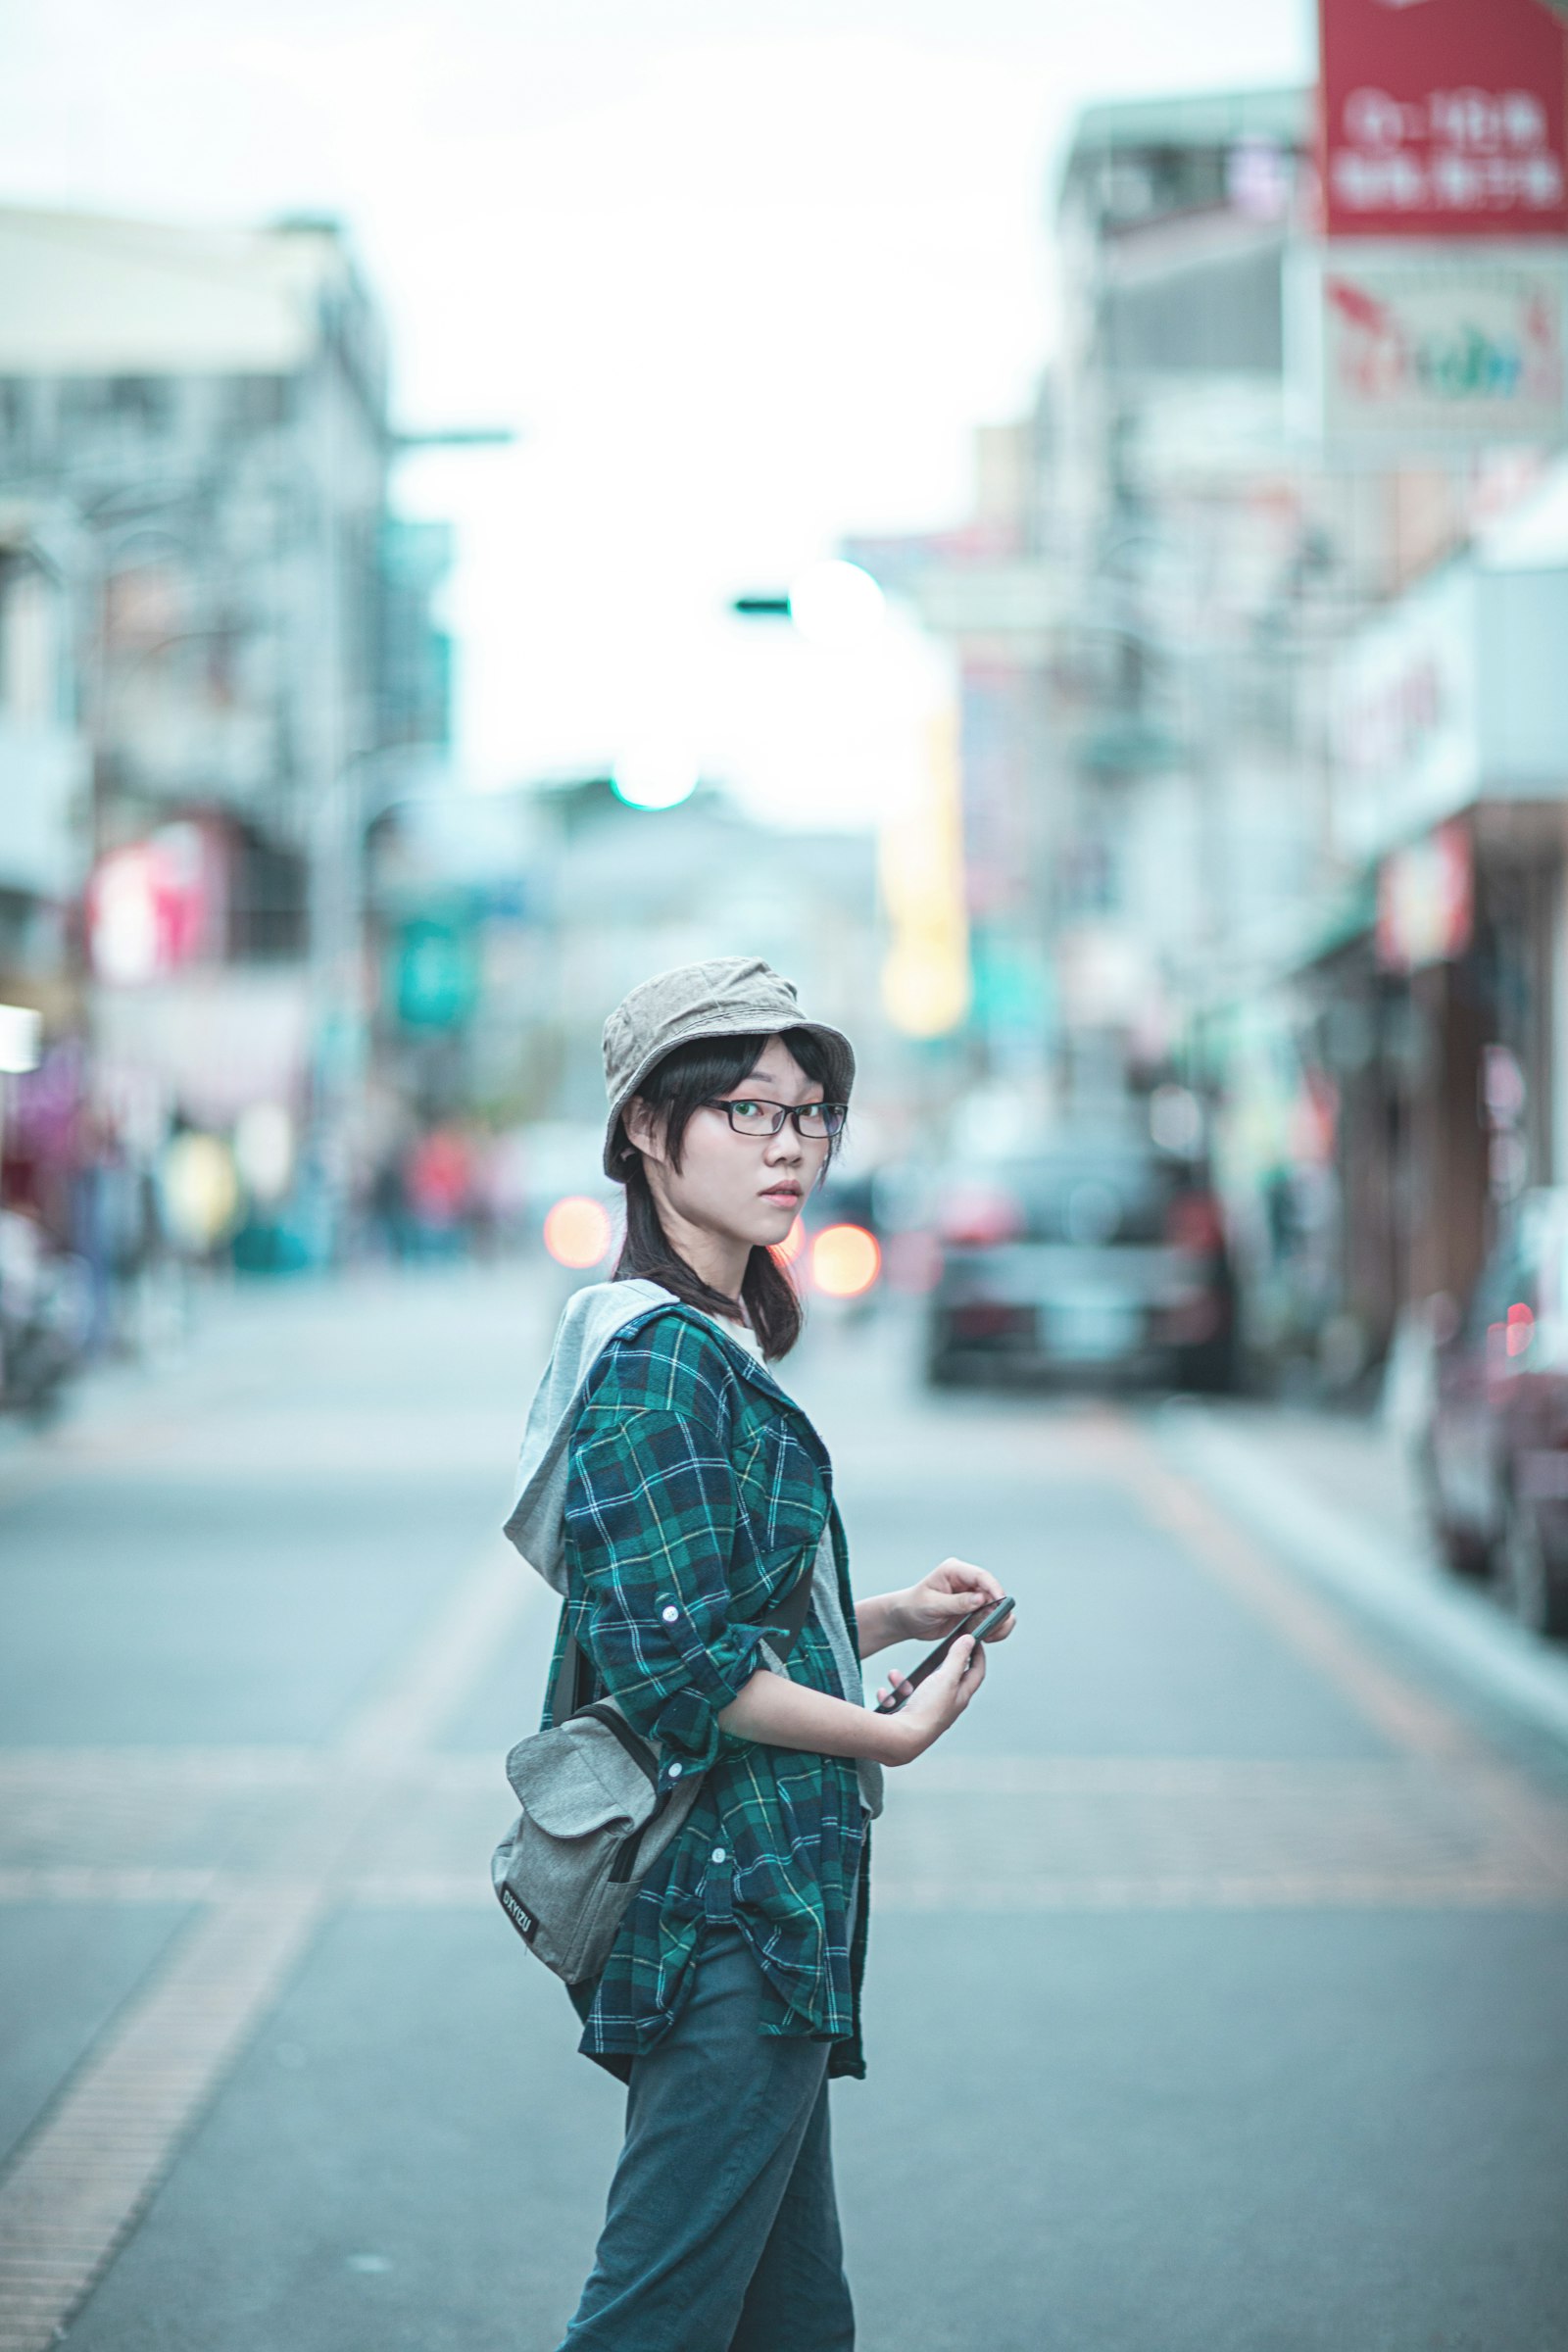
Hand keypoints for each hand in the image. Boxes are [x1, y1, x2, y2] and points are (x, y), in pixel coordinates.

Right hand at [874, 1634, 984, 1763]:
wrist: (902, 1740)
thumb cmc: (927, 1710)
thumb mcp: (945, 1677)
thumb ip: (957, 1657)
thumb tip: (970, 1639)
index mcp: (960, 1697)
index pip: (976, 1673)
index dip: (978, 1655)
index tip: (974, 1640)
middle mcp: (946, 1706)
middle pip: (944, 1680)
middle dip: (933, 1665)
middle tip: (931, 1656)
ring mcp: (927, 1713)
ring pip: (916, 1689)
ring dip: (903, 1681)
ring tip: (895, 1676)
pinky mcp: (909, 1719)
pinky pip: (899, 1701)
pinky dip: (891, 1695)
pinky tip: (886, 1695)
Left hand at [896, 1557, 1014, 1646]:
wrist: (905, 1619)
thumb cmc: (913, 1606)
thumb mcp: (931, 1605)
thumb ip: (956, 1603)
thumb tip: (981, 1599)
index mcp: (955, 1571)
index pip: (981, 1576)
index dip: (994, 1588)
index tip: (1002, 1602)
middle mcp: (967, 1582)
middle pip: (994, 1593)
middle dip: (999, 1610)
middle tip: (996, 1627)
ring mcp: (972, 1597)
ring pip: (997, 1608)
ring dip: (999, 1622)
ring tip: (990, 1636)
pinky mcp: (974, 1612)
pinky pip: (992, 1620)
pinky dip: (994, 1630)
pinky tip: (986, 1638)